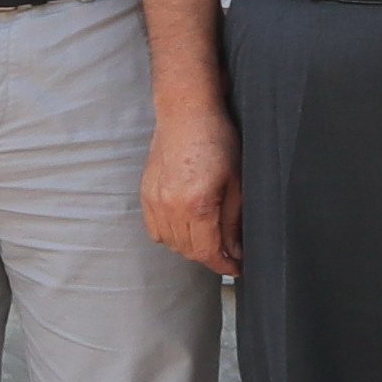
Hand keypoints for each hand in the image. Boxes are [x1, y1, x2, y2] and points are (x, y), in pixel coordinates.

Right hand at [141, 101, 240, 280]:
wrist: (186, 113)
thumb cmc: (217, 140)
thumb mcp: (236, 182)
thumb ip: (233, 221)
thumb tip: (235, 251)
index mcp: (197, 205)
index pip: (207, 252)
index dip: (224, 266)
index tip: (236, 268)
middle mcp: (171, 207)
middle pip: (189, 251)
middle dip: (210, 256)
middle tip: (228, 252)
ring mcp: (154, 201)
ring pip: (171, 243)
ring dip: (190, 247)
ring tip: (209, 238)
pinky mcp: (145, 194)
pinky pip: (155, 230)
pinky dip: (170, 235)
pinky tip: (186, 226)